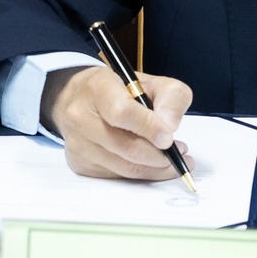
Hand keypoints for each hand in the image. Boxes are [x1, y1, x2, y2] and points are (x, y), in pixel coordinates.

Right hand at [47, 66, 193, 181]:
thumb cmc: (117, 89)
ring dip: (155, 168)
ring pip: (126, 168)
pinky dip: (140, 173)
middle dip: (160, 155)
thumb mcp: (150, 81)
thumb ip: (171, 98)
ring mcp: (77, 144)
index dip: (149, 127)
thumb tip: (170, 127)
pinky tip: (149, 163)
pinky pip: (118, 176)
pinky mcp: (79, 164)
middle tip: (179, 151)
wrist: (76, 98)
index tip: (169, 138)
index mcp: (97, 89)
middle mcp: (81, 117)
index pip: (122, 112)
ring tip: (170, 158)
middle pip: (127, 147)